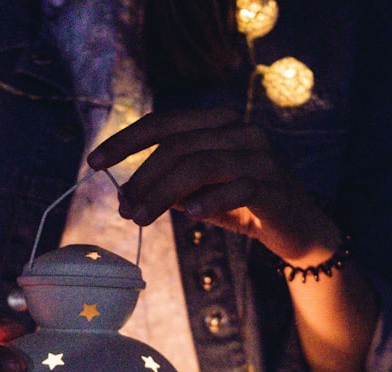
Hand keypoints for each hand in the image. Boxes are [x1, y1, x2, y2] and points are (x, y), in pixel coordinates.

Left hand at [87, 107, 340, 263]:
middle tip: (124, 208)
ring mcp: (260, 156)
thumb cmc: (242, 205)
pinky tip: (189, 216)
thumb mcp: (197, 194)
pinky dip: (209, 201)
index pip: (162, 123)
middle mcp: (240, 130)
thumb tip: (124, 199)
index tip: (94, 163)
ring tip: (141, 218)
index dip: (125, 141)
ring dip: (163, 193)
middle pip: (177, 146)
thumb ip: (166, 189)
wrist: (297, 229)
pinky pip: (236, 188)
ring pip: (200, 164)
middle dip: (142, 178)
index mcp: (217, 122)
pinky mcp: (273, 185)